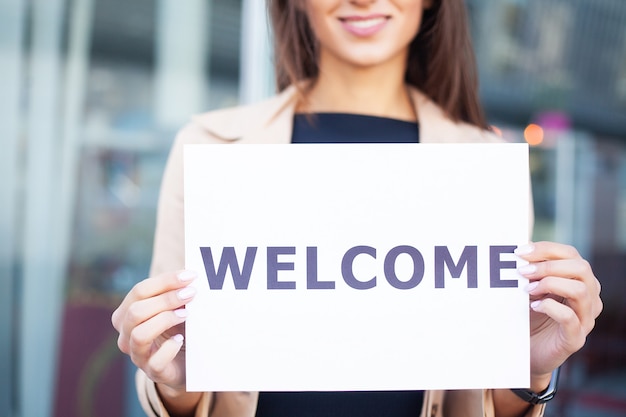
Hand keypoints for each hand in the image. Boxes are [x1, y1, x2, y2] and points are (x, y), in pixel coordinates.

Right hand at [111, 270, 197, 391]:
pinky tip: (181, 339)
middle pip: (135, 311)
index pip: (139, 291)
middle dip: (166, 299)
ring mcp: (138, 355)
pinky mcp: (152, 371)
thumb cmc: (177, 328)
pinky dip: (169, 348)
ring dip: (164, 320)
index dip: (165, 281)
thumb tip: (190, 273)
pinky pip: (155, 361)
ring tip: (186, 315)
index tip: (190, 276)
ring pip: (139, 334)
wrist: (185, 362)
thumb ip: (176, 291)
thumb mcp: (175, 307)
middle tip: (191, 293)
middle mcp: (126, 335)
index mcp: (127, 314)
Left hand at [515, 242, 602, 385]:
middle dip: (548, 265)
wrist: (527, 353)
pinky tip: (534, 306)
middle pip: (581, 268)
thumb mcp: (530, 290)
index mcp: (578, 281)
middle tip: (522, 271)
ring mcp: (585, 319)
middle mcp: (588, 298)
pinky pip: (570, 318)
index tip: (520, 252)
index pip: (571, 255)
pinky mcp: (575, 338)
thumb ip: (530, 271)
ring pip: (580, 290)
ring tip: (527, 289)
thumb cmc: (530, 317)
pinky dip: (551, 307)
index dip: (546, 249)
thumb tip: (520, 249)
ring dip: (550, 284)